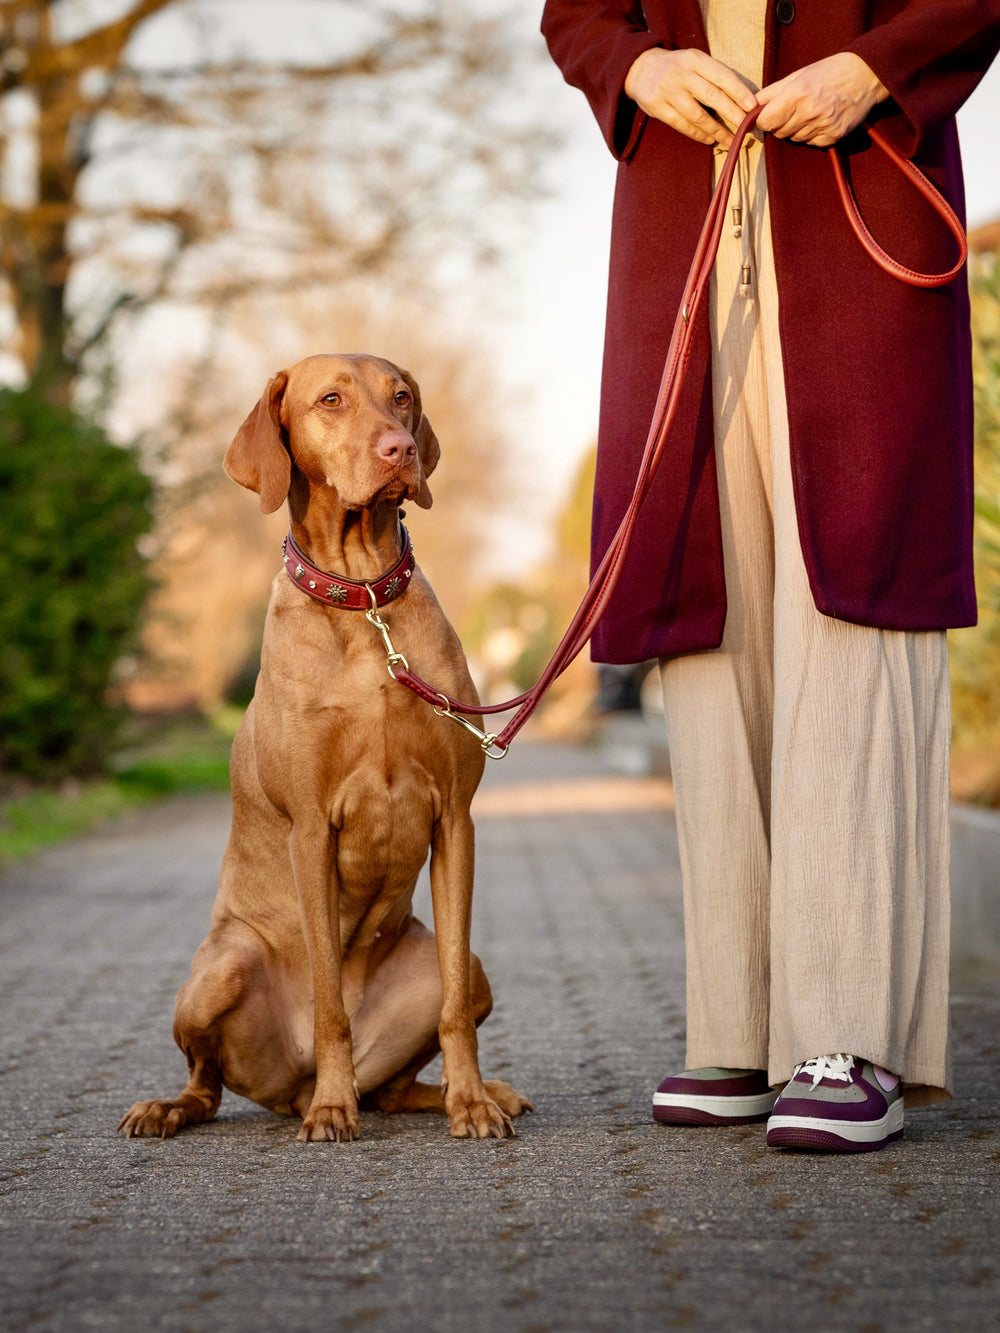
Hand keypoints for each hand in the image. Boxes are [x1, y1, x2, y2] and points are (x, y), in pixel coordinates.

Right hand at [625, 47, 758, 147]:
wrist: (639, 68)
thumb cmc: (676, 67)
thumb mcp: (694, 61)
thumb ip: (712, 75)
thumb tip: (741, 98)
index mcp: (695, 59)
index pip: (721, 76)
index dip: (738, 92)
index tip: (752, 107)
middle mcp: (681, 74)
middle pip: (712, 96)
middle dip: (732, 114)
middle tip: (746, 128)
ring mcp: (668, 91)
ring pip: (697, 115)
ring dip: (716, 130)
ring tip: (730, 140)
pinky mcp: (657, 107)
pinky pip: (681, 124)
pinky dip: (697, 134)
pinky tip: (709, 139)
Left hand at [756, 53, 888, 146]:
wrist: (866, 75)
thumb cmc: (830, 71)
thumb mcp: (799, 74)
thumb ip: (772, 92)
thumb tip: (751, 106)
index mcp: (798, 93)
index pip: (766, 121)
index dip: (764, 119)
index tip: (768, 114)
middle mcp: (810, 112)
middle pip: (779, 132)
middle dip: (780, 123)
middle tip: (793, 109)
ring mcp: (823, 126)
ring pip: (794, 138)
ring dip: (796, 129)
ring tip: (810, 111)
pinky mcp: (833, 136)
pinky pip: (811, 142)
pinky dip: (811, 134)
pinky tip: (821, 118)